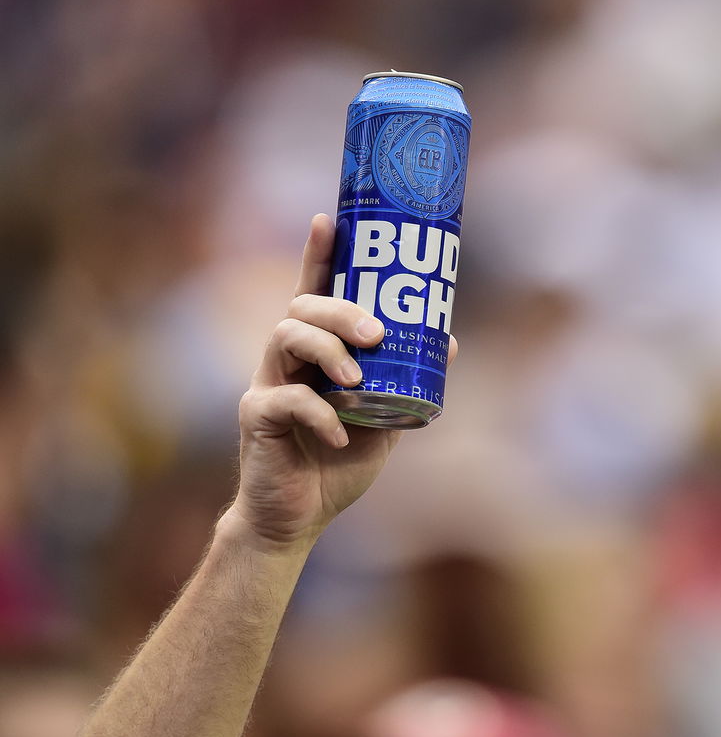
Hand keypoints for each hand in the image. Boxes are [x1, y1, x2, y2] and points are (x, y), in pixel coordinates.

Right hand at [224, 214, 456, 551]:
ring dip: (327, 351)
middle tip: (376, 333)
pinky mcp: (257, 418)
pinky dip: (319, 415)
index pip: (314, 291)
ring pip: (285, 337)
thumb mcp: (385, 419)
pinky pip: (285, 400)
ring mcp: (268, 384)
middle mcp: (286, 359)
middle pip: (302, 307)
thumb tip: (447, 341)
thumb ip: (406, 381)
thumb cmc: (339, 464)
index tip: (330, 218)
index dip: (319, 253)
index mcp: (316, 353)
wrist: (300, 518)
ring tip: (358, 379)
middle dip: (341, 311)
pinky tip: (341, 437)